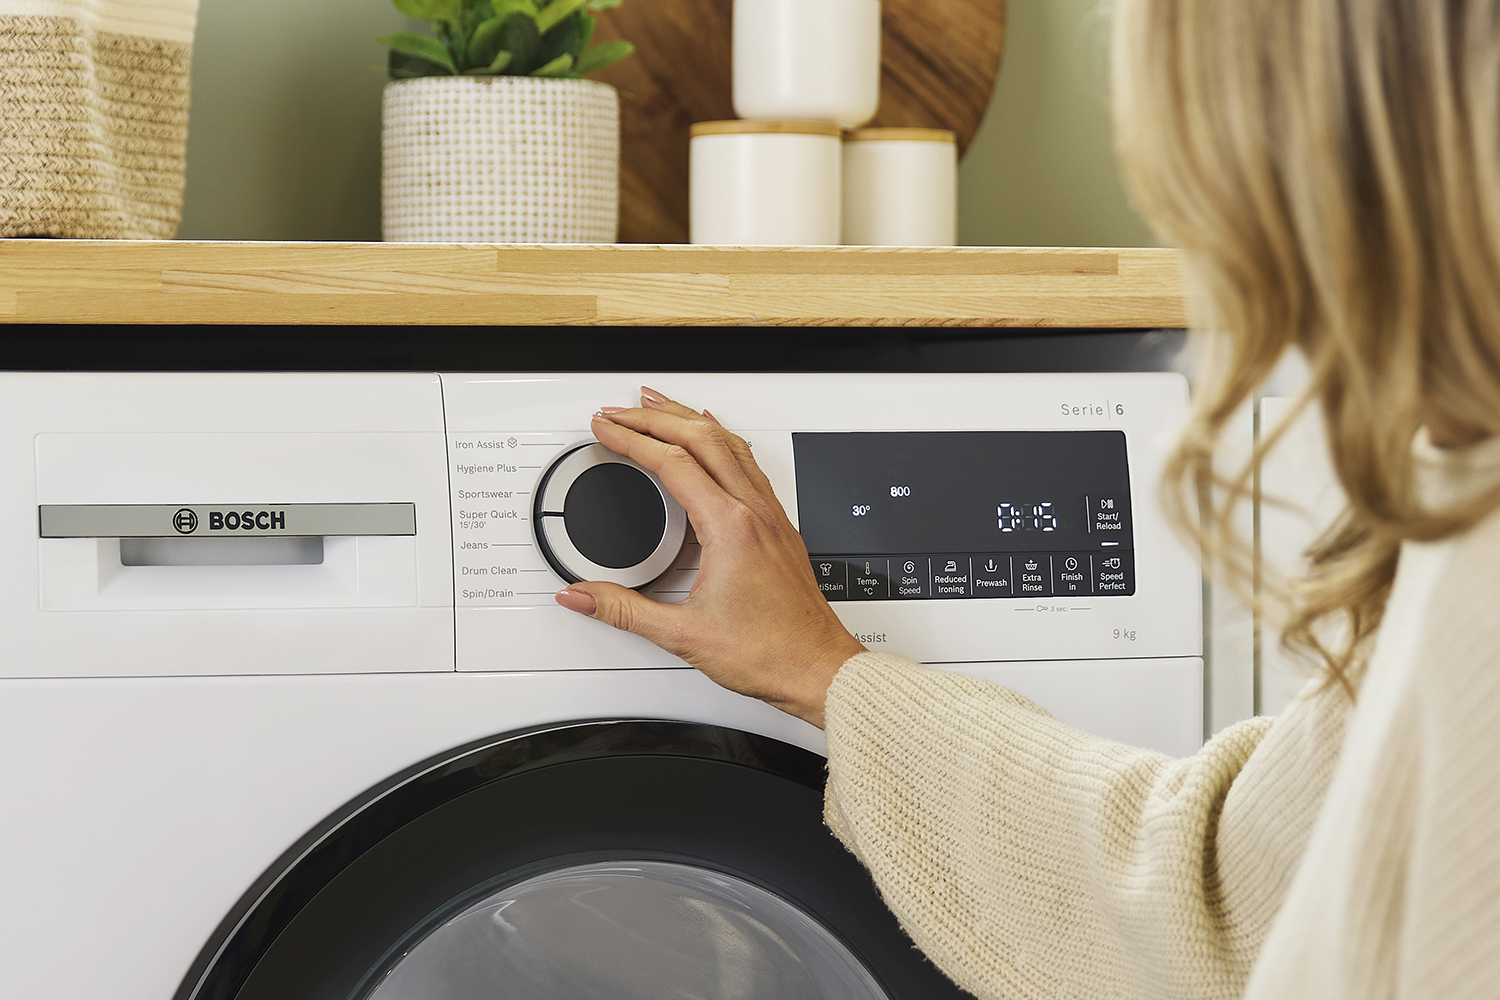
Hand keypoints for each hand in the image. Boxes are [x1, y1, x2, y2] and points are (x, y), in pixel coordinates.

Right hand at [553, 387, 864, 727]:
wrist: (817, 668)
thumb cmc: (769, 652)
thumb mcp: (682, 634)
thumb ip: (622, 610)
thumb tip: (581, 595)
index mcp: (729, 527)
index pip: (671, 462)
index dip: (631, 438)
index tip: (605, 427)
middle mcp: (754, 512)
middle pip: (701, 437)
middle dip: (655, 415)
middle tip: (621, 409)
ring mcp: (770, 516)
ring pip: (729, 442)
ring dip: (690, 417)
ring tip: (660, 403)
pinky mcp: (779, 527)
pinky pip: (749, 462)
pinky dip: (722, 438)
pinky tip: (716, 436)